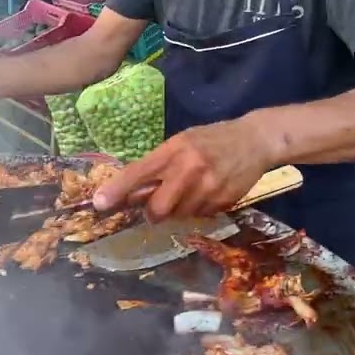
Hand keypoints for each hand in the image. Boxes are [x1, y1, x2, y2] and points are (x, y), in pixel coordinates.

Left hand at [92, 117, 275, 220]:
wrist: (255, 140)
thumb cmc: (212, 139)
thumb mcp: (183, 142)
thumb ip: (159, 164)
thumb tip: (131, 192)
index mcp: (175, 150)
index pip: (139, 173)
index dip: (117, 190)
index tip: (99, 203)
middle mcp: (190, 169)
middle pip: (158, 208)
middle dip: (154, 211)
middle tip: (158, 204)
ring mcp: (209, 187)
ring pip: (180, 215)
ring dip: (179, 210)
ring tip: (192, 190)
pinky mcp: (224, 202)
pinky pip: (200, 216)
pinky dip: (199, 210)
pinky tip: (209, 191)